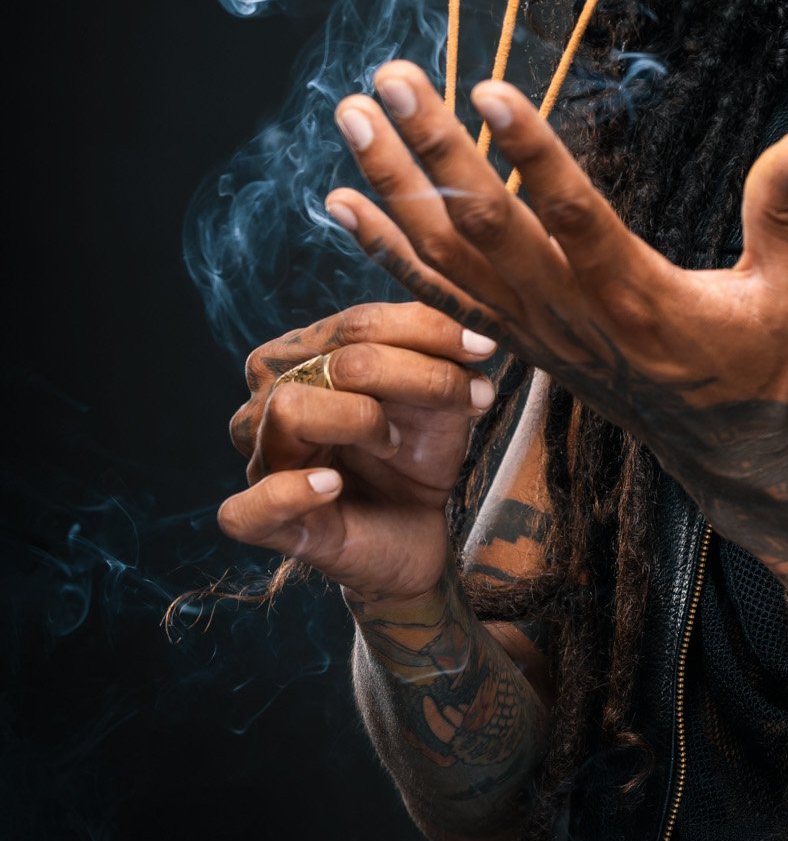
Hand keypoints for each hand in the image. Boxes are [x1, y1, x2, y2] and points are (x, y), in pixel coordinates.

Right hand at [218, 302, 498, 600]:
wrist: (417, 531)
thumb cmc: (415, 453)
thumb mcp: (434, 392)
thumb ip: (435, 345)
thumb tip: (464, 310)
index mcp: (302, 355)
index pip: (359, 323)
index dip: (427, 330)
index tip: (484, 347)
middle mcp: (269, 398)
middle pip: (338, 360)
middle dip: (419, 376)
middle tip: (471, 399)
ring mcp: (262, 458)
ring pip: (292, 409)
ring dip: (361, 421)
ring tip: (394, 444)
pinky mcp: (264, 522)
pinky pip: (250, 505)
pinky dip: (291, 491)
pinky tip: (332, 485)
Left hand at [323, 62, 787, 533]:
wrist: (729, 455)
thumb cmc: (765, 365)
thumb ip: (783, 210)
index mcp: (638, 299)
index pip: (573, 219)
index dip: (532, 155)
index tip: (490, 90)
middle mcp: (571, 317)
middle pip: (486, 229)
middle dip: (432, 150)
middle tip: (393, 78)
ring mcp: (535, 333)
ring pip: (447, 257)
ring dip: (393, 184)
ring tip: (352, 114)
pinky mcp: (516, 343)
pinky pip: (435, 296)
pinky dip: (385, 249)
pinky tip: (343, 201)